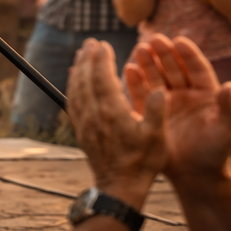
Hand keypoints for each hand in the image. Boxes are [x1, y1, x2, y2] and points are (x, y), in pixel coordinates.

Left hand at [69, 38, 166, 209]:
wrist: (120, 187)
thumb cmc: (142, 162)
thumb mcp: (156, 137)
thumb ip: (156, 111)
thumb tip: (158, 88)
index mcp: (112, 112)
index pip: (102, 78)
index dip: (102, 59)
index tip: (103, 44)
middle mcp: (94, 114)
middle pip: (86, 79)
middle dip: (87, 59)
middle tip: (90, 43)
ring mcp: (84, 123)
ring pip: (76, 89)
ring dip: (78, 70)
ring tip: (81, 55)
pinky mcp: (81, 131)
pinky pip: (72, 102)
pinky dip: (72, 86)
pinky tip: (74, 80)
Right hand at [125, 36, 230, 183]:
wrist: (195, 177)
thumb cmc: (215, 154)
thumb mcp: (226, 130)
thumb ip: (230, 108)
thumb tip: (230, 85)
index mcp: (206, 94)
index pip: (197, 69)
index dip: (188, 55)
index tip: (179, 40)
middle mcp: (185, 95)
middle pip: (173, 68)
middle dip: (164, 53)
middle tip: (154, 39)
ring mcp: (167, 104)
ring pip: (156, 77)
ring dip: (148, 63)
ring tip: (140, 49)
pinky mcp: (151, 114)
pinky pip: (141, 94)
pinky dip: (134, 81)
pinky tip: (128, 69)